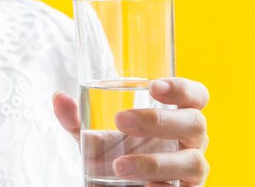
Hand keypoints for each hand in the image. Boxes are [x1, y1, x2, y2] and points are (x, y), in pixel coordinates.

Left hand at [53, 77, 209, 186]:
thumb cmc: (114, 155)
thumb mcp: (92, 136)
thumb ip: (75, 118)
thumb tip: (58, 97)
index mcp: (176, 116)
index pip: (196, 95)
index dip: (182, 88)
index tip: (153, 86)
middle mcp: (190, 140)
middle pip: (195, 123)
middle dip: (158, 120)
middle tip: (121, 120)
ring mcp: (192, 169)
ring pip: (193, 161)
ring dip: (155, 162)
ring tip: (120, 165)